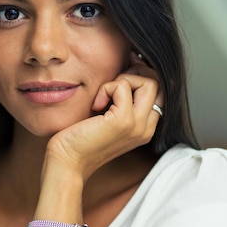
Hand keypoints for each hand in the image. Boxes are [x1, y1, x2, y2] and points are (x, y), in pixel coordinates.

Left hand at [45, 52, 162, 180]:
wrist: (67, 161)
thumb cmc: (81, 137)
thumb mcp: (109, 116)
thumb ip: (123, 100)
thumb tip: (130, 65)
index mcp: (145, 128)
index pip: (159, 92)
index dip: (139, 79)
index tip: (118, 79)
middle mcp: (146, 128)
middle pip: (157, 83)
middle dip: (134, 75)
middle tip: (111, 86)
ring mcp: (138, 125)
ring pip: (149, 82)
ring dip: (122, 80)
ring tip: (104, 96)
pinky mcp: (124, 121)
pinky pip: (122, 86)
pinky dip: (106, 88)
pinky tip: (95, 104)